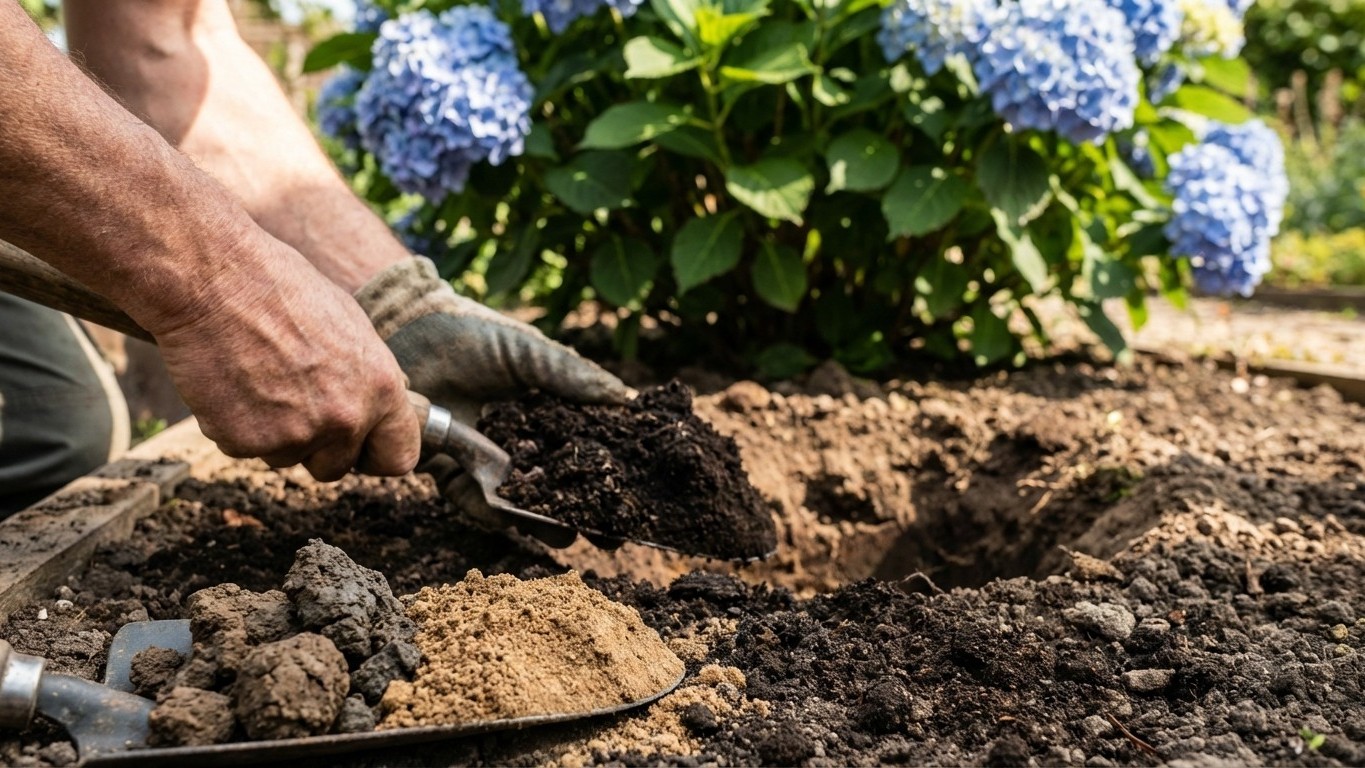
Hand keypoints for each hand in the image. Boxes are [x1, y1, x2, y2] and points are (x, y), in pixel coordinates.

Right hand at [154, 243, 420, 481]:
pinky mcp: (246, 441)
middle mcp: (346, 419)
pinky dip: (234, 425)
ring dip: (273, 433)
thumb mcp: (350, 326)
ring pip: (287, 458)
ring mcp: (296, 435)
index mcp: (381, 389)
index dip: (376, 455)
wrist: (212, 280)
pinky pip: (244, 449)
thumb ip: (366, 378)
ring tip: (257, 376)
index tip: (362, 451)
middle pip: (336, 467)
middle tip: (292, 402)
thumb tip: (374, 408)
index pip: (398, 458)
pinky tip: (230, 382)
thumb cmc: (280, 290)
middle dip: (317, 446)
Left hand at [353, 257, 629, 538]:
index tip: (633, 499)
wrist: (408, 332)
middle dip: (583, 510)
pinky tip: (515, 520)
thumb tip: (625, 398)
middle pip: (557, 485)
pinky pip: (473, 501)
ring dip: (543, 521)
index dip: (608, 475)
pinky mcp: (450, 470)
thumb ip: (572, 376)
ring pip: (520, 501)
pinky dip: (493, 512)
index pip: (584, 450)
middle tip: (610, 536)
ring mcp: (486, 460)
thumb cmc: (473, 336)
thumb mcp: (528, 352)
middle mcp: (519, 442)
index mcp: (544, 414)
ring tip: (568, 537)